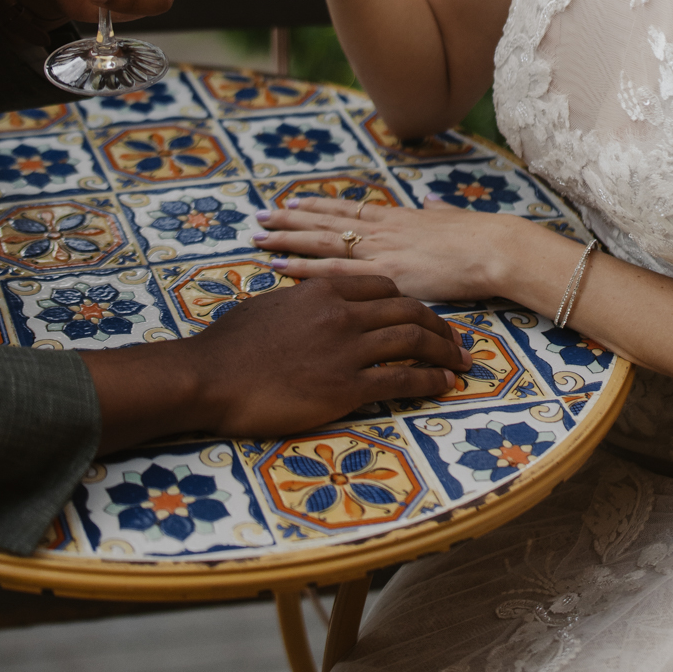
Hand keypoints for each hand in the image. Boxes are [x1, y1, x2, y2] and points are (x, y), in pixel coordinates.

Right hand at [84, 269, 467, 452]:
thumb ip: (300, 301)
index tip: (420, 313)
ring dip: (445, 351)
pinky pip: (403, 379)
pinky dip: (431, 380)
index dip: (408, 300)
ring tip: (462, 362)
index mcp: (323, 290)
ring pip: (414, 341)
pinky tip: (445, 385)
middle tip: (455, 339)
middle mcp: (342, 313)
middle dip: (438, 325)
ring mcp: (347, 350)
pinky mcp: (347, 386)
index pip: (382, 285)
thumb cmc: (230, 344)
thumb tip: (309, 302)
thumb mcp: (268, 307)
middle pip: (408, 309)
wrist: (210, 378)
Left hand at [250, 193, 548, 303]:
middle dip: (290, 220)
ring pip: (320, 242)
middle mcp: (381, 229)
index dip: (318, 206)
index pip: (347, 208)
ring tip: (258, 236)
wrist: (494, 249)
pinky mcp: (383, 273)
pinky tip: (279, 267)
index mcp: (397, 217)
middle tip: (258, 217)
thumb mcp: (453, 217)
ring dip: (286, 240)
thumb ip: (437, 211)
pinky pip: (333, 271)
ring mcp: (379, 250)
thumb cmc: (481, 236)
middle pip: (325, 221)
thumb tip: (432, 202)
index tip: (293, 203)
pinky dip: (303, 269)